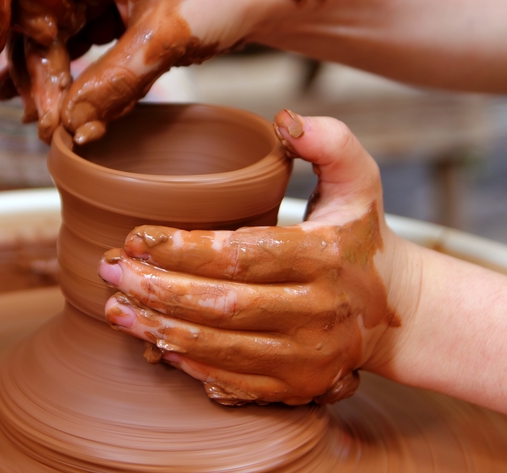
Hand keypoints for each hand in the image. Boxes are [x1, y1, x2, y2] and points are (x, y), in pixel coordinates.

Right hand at [0, 0, 257, 143]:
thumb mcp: (166, 36)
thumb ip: (116, 80)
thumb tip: (70, 124)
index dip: (31, 54)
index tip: (39, 104)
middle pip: (40, 21)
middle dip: (39, 75)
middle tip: (42, 123)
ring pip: (58, 38)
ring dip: (52, 81)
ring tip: (41, 121)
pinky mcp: (111, 11)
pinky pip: (82, 47)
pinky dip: (76, 78)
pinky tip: (63, 108)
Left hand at [97, 111, 412, 405]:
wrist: (397, 310)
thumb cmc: (361, 237)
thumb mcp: (360, 180)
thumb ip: (330, 141)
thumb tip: (285, 119)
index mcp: (327, 257)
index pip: (244, 255)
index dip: (184, 249)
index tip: (136, 238)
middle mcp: (320, 312)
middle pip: (225, 305)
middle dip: (159, 290)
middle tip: (109, 273)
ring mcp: (310, 356)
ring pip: (224, 346)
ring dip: (162, 329)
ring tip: (116, 309)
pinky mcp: (300, 386)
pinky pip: (237, 380)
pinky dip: (192, 364)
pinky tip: (155, 342)